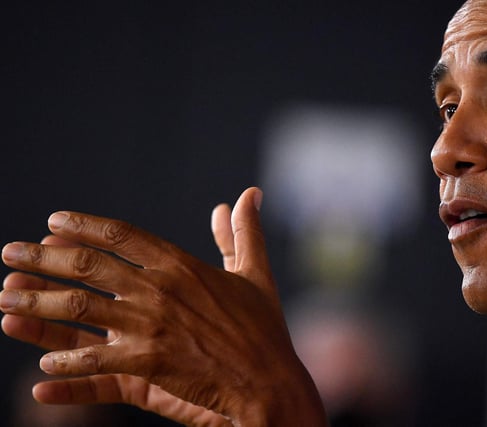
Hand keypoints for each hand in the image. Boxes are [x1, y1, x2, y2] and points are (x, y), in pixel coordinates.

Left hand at [1, 187, 325, 425]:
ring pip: (80, 309)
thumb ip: (244, 233)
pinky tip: (43, 365)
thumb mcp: (255, 273)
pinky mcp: (149, 364)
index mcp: (182, 265)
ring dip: (38, 304)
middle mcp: (161, 290)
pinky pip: (95, 360)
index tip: (53, 222)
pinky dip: (67, 362)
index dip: (84, 225)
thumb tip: (247, 196)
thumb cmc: (263, 327)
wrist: (270, 379)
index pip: (122, 235)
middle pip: (89, 266)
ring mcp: (152, 327)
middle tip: (10, 253)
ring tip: (5, 300)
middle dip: (43, 257)